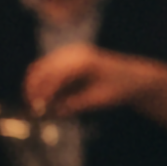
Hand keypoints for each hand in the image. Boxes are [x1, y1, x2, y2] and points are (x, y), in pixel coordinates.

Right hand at [25, 44, 148, 117]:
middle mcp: (72, 53)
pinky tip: (46, 100)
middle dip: (32, 90)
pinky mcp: (67, 59)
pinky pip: (48, 70)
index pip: (52, 76)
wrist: (134, 78)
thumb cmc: (119, 89)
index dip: (41, 94)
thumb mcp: (98, 100)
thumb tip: (51, 112)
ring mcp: (69, 53)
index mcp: (82, 61)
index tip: (36, 111)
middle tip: (32, 111)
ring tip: (37, 107)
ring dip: (35, 87)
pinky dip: (43, 84)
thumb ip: (74, 105)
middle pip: (40, 69)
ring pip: (40, 68)